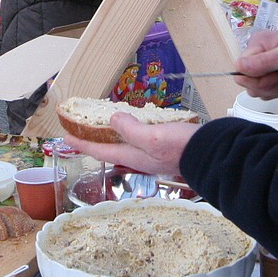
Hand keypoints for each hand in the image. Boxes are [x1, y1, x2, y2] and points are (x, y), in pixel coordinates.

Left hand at [72, 111, 200, 176]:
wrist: (212, 154)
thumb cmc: (183, 148)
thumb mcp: (153, 136)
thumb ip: (131, 130)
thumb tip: (112, 119)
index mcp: (133, 156)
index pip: (100, 150)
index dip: (82, 144)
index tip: (65, 138)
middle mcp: (140, 157)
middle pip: (110, 148)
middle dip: (94, 140)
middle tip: (80, 131)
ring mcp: (152, 153)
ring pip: (124, 144)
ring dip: (111, 135)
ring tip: (102, 126)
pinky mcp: (164, 147)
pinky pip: (140, 138)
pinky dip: (130, 130)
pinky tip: (134, 123)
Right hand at [234, 29, 277, 99]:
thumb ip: (263, 61)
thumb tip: (239, 67)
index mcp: (255, 46)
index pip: (241, 71)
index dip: (258, 78)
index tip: (276, 72)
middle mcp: (255, 58)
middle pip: (251, 86)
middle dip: (274, 84)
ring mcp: (262, 70)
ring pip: (261, 92)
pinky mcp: (269, 80)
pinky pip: (270, 94)